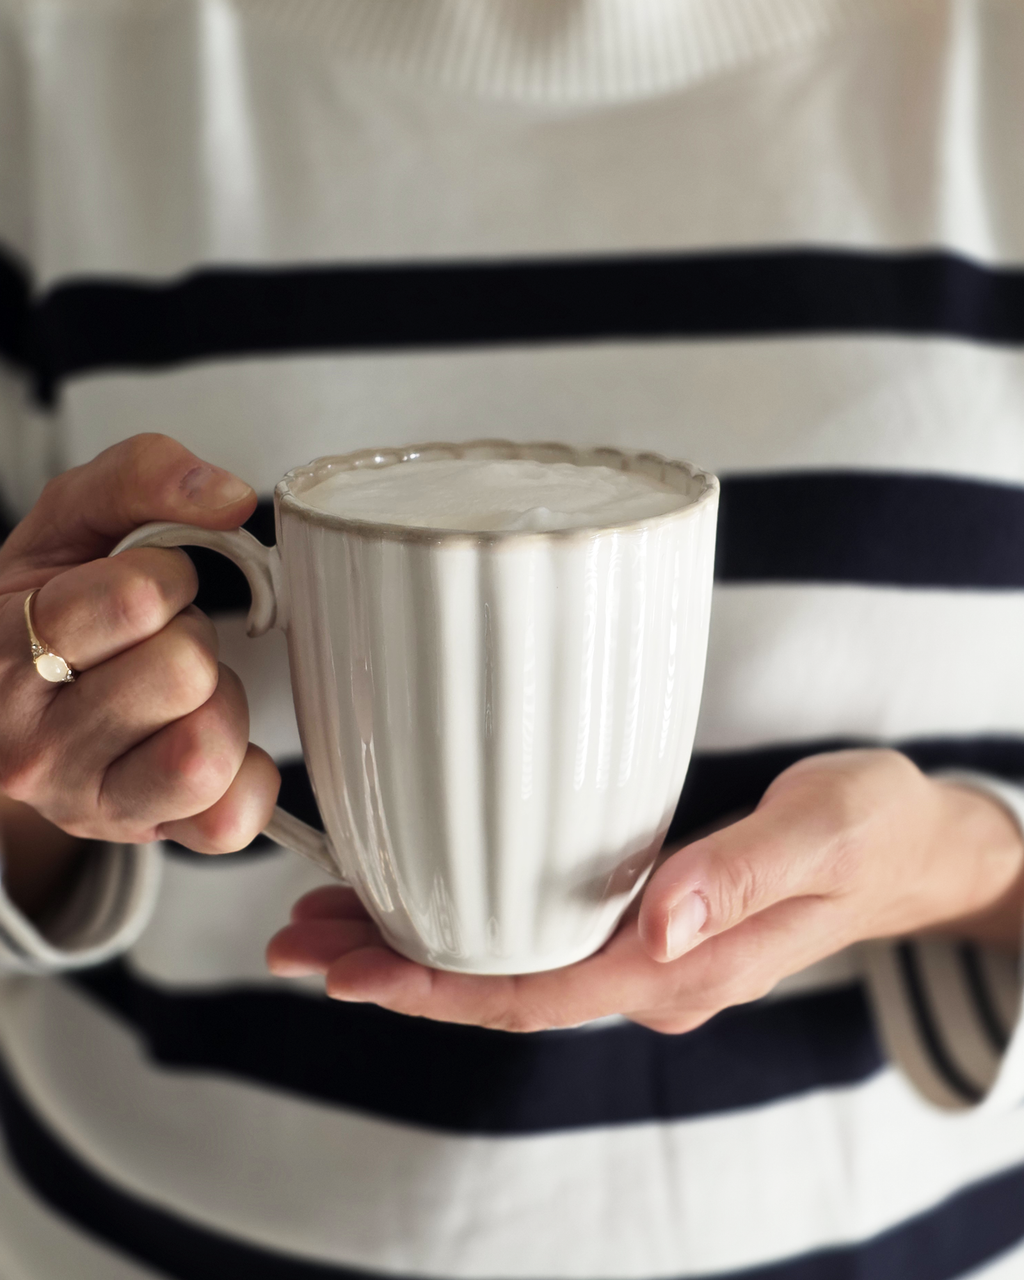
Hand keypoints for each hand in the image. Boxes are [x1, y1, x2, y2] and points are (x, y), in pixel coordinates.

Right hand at [0, 435, 280, 902]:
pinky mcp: (142, 836)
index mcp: (5, 652)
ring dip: (217, 704)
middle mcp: (33, 744)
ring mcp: (87, 802)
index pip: (138, 599)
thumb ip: (141, 477)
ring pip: (208, 746)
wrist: (12, 704)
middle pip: (184, 671)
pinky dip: (244, 776)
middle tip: (158, 645)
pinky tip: (202, 742)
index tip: (146, 587)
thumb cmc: (49, 610)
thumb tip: (231, 498)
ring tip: (178, 695)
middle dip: (192, 639)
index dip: (167, 576)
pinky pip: (233, 816)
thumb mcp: (70, 522)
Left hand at [267, 749, 1023, 1032]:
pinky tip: (423, 896)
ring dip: (417, 950)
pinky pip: (538, 936)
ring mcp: (648, 952)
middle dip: (397, 974)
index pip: (538, 992)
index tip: (350, 970)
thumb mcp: (824, 829)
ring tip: (325, 923)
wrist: (915, 848)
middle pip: (502, 989)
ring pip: (510, 965)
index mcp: (686, 964)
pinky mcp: (645, 918)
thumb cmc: (875, 828)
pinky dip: (468, 921)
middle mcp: (655, 972)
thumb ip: (740, 872)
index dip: (437, 987)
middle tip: (298, 942)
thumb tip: (653, 927)